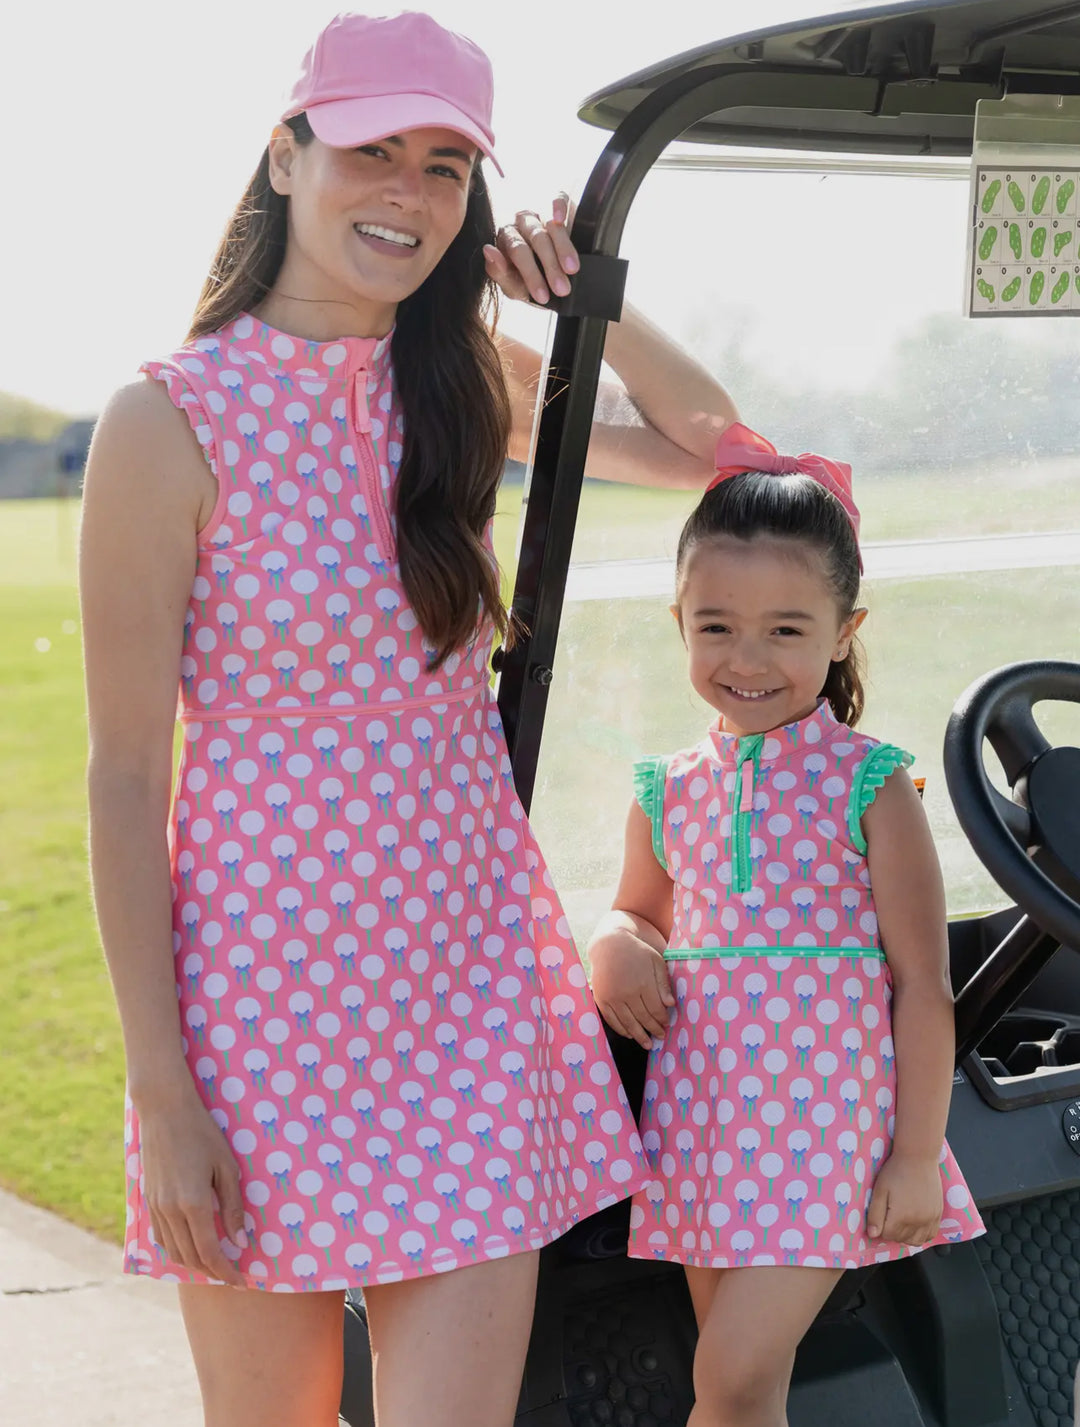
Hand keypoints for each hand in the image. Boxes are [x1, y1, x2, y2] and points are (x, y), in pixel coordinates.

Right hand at [135, 1082, 247, 1285]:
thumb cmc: (203, 1134)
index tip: (241, 1281)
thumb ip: (233, 1207)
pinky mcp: (148, 1201)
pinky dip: (176, 1250)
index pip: (210, 1252)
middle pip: (191, 1258)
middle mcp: (171, 1211)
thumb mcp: (227, 1167)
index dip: (226, 1271)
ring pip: (174, 1251)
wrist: (165, 1112)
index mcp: (194, 1203)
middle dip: (212, 1271)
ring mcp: (156, 1208)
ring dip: (194, 1264)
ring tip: (214, 1264)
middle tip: (232, 1275)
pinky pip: (161, 1238)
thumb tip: (240, 1242)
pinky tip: (190, 1247)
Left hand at [483, 193, 579, 305]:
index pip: (517, 251)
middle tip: (562, 288)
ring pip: (550, 224)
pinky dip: (559, 206)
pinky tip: (561, 218)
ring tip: (572, 270)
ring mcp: (541, 212)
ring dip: (562, 247)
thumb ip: (499, 272)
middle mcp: (522, 223)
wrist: (555, 279)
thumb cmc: (531, 282)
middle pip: (536, 238)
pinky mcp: (559, 202)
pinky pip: (558, 198)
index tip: (543, 296)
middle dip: (550, 266)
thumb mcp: (515, 286)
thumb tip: (488, 250)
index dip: (531, 275)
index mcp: (508, 239)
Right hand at [589, 929, 674, 1049]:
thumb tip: (670, 1005)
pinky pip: (612, 1020)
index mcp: (642, 983)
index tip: (668, 1024)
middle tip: (661, 1036)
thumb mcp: (655, 961)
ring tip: (648, 1044)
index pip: (656, 1009)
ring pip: (628, 1023)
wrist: (609, 945)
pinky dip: (622, 1030)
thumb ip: (663, 983)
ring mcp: (612, 997)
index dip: (663, 1019)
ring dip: (639, 1036)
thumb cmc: (636, 953)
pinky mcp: (601, 999)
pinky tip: (630, 1035)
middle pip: (643, 1018)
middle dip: (654, 1029)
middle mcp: (626, 992)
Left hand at [866, 1152, 942, 1246]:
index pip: (888, 1236)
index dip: (880, 1228)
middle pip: (901, 1239)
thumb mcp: (880, 1190)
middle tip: (889, 1216)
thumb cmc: (896, 1171)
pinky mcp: (938, 1214)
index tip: (879, 1216)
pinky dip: (921, 1234)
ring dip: (906, 1236)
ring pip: (916, 1241)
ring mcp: (930, 1219)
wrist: (919, 1157)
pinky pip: (931, 1235)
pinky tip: (915, 1224)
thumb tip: (872, 1234)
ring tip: (900, 1222)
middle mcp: (918, 1221)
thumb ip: (875, 1214)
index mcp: (902, 1216)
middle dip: (892, 1232)